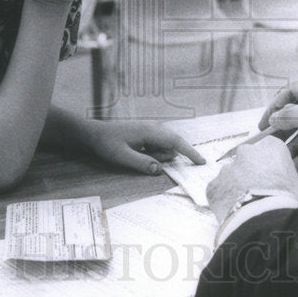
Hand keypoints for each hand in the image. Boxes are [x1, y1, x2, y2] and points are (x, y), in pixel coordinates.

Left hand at [85, 119, 204, 174]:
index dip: (190, 152)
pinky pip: (158, 145)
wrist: (95, 133)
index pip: (176, 142)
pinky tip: (137, 151)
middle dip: (163, 156)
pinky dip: (153, 152)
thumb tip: (159, 169)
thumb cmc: (107, 144)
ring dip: (156, 155)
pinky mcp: (148, 132)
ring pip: (164, 146)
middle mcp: (154, 127)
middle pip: (172, 145)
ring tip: (135, 153)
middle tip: (140, 156)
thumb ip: (142, 163)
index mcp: (150, 131)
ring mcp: (151, 129)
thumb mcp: (122, 157)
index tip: (202, 162)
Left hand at [206, 136, 297, 223]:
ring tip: (247, 207)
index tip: (275, 180)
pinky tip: (234, 213)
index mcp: (272, 147)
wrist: (263, 222)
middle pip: (248, 160)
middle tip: (260, 194)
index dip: (272, 166)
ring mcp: (227, 168)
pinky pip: (218, 191)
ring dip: (237, 187)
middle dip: (252, 174)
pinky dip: (224, 200)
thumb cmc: (288, 203)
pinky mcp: (213, 185)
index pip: (270, 151)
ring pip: (231, 176)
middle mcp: (247, 152)